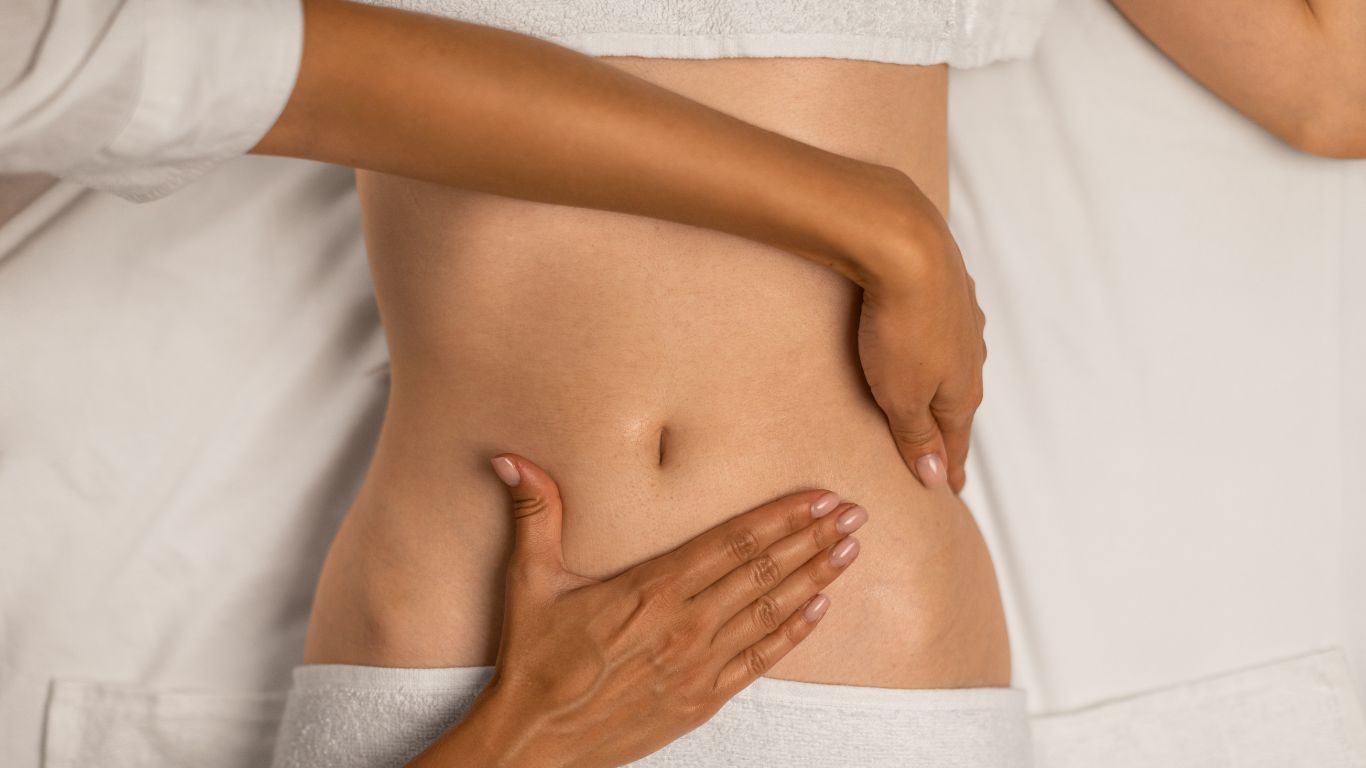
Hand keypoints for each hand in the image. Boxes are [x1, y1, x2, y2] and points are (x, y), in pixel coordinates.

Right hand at [409, 453, 866, 767]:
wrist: (535, 740)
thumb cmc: (533, 661)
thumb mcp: (528, 581)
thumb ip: (534, 515)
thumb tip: (510, 457)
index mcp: (650, 588)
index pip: (731, 542)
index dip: (781, 517)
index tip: (818, 497)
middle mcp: (683, 623)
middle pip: (762, 571)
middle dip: (813, 539)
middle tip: (855, 513)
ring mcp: (697, 664)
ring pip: (769, 612)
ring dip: (814, 577)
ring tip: (850, 550)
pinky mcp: (701, 699)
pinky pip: (759, 660)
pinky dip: (792, 633)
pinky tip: (820, 609)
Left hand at [847, 168, 986, 493]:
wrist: (906, 246)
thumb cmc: (900, 326)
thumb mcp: (900, 396)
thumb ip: (917, 437)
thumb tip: (937, 478)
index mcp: (960, 392)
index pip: (955, 444)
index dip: (949, 469)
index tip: (950, 491)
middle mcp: (971, 358)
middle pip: (958, 405)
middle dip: (950, 431)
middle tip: (945, 455)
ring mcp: (964, 321)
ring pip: (955, 365)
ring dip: (945, 386)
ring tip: (937, 402)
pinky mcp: (950, 289)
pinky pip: (944, 330)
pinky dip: (938, 347)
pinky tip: (933, 343)